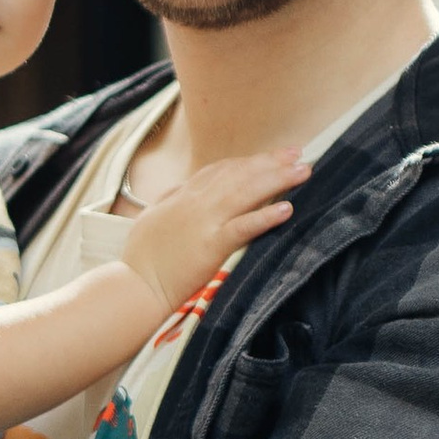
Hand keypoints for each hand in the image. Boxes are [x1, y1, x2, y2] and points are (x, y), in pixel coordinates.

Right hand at [119, 150, 305, 314]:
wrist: (135, 286)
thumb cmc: (141, 258)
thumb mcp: (152, 218)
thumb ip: (170, 200)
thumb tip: (180, 188)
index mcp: (182, 196)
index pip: (221, 170)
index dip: (248, 161)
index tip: (271, 155)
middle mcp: (196, 202)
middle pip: (239, 174)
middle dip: (271, 162)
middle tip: (298, 153)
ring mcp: (204, 222)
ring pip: (246, 192)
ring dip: (278, 179)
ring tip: (303, 171)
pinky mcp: (212, 245)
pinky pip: (244, 226)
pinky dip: (266, 216)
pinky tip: (287, 209)